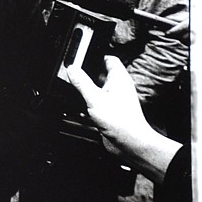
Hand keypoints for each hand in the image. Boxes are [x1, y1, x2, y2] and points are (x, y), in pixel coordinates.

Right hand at [65, 57, 179, 182]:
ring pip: (98, 89)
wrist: (130, 143)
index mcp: (119, 78)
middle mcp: (119, 87)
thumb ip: (82, 83)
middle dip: (87, 76)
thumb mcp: (95, 98)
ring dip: (88, 92)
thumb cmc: (120, 121)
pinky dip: (90, 104)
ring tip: (79, 95)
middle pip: (100, 74)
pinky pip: (98, 103)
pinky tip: (84, 110)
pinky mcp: (112, 111)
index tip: (81, 59)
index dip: (95, 57)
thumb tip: (72, 69)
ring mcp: (116, 99)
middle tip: (75, 78)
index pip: (108, 59)